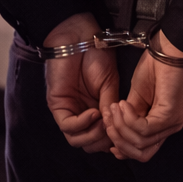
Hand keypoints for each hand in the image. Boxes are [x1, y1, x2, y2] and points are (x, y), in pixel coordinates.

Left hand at [43, 13, 117, 152]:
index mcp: (96, 109)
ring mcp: (69, 111)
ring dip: (93, 136)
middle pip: (89, 144)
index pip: (102, 137)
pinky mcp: (58, 106)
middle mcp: (82, 113)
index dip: (113, 140)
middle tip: (114, 130)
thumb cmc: (96, 55)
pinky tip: (94, 113)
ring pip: (77, 140)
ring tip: (104, 123)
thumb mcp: (110, 84)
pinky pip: (68, 126)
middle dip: (104, 142)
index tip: (125, 132)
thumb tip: (114, 131)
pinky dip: (83, 124)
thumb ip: (110, 107)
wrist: (80, 37)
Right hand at [103, 30, 182, 161]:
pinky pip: (144, 129)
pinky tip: (124, 104)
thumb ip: (129, 116)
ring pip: (139, 143)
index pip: (141, 151)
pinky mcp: (170, 116)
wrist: (171, 49)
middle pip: (140, 153)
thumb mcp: (136, 95)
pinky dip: (129, 119)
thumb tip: (115, 130)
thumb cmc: (155, 67)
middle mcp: (168, 129)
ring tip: (114, 108)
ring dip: (120, 127)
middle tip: (108, 119)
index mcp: (160, 125)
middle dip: (118, 139)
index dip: (121, 146)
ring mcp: (171, 124)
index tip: (106, 130)